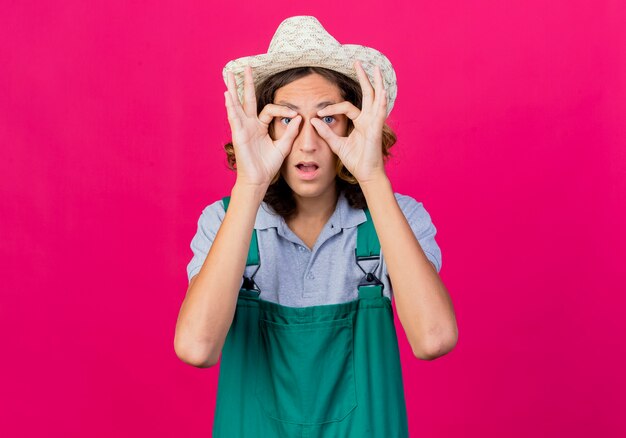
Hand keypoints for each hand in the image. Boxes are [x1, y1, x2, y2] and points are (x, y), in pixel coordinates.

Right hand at [224, 65, 301, 186]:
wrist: (258, 179)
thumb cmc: (267, 165)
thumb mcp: (283, 146)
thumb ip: (290, 132)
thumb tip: (300, 118)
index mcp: (259, 127)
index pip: (271, 110)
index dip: (284, 110)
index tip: (295, 115)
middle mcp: (249, 125)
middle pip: (247, 100)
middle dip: (247, 83)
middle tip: (247, 67)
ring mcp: (242, 128)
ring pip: (237, 105)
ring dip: (233, 89)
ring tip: (228, 74)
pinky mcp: (238, 134)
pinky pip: (234, 118)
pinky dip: (230, 106)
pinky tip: (227, 94)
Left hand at [310, 60, 387, 184]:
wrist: (365, 173)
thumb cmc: (355, 160)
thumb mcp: (336, 144)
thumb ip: (326, 132)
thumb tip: (312, 120)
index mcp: (361, 122)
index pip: (346, 107)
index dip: (332, 108)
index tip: (318, 113)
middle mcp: (369, 119)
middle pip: (367, 94)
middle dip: (364, 78)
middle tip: (358, 62)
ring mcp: (374, 122)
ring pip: (376, 98)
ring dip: (376, 83)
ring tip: (375, 69)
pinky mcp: (376, 129)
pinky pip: (379, 112)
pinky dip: (381, 101)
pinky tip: (381, 91)